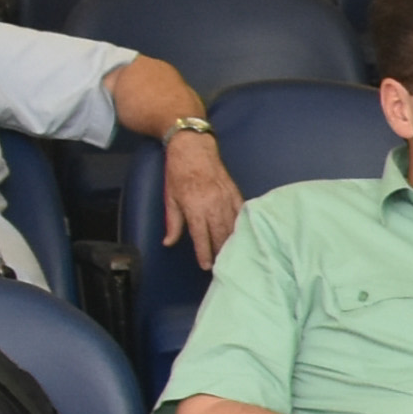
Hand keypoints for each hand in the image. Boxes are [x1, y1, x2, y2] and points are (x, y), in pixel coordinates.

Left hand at [164, 141, 243, 266]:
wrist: (193, 148)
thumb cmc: (178, 172)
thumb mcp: (170, 198)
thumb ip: (173, 222)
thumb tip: (169, 242)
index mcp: (195, 208)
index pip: (202, 237)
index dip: (204, 253)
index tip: (206, 266)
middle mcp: (213, 205)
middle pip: (220, 235)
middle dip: (221, 251)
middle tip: (222, 265)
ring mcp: (226, 199)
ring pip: (232, 226)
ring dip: (232, 242)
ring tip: (233, 254)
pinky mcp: (235, 193)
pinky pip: (241, 214)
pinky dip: (242, 226)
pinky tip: (243, 235)